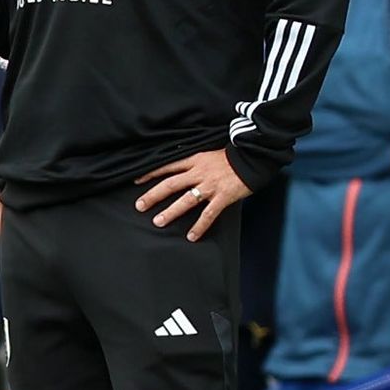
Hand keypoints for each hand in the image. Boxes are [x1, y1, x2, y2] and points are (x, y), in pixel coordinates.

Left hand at [135, 149, 251, 241]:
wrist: (253, 157)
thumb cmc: (232, 156)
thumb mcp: (209, 153)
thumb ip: (195, 162)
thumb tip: (182, 169)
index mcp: (195, 160)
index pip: (168, 166)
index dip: (151, 174)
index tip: (136, 181)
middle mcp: (199, 173)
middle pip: (171, 184)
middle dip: (153, 195)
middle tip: (140, 206)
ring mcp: (210, 186)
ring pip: (186, 200)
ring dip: (171, 211)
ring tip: (158, 221)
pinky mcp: (222, 197)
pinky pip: (208, 214)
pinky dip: (199, 226)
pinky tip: (191, 236)